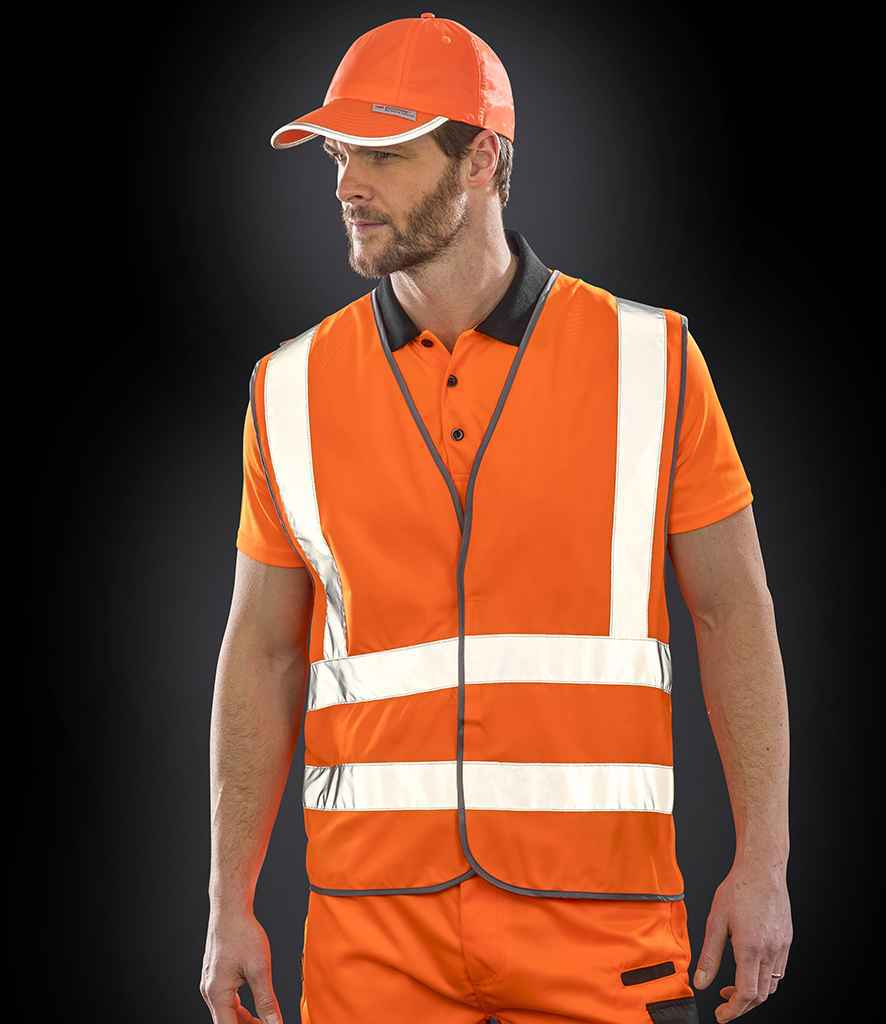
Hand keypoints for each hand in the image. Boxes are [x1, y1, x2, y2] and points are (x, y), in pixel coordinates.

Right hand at [201, 907, 283, 1023]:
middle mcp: (209, 991)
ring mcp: (211, 983)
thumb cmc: (242, 933)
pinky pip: (226, 1000)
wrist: (230, 909)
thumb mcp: (259, 969)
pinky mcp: (216, 976)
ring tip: (265, 1021)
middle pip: (226, 1022)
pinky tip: (254, 1008)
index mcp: (217, 993)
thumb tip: (275, 1023)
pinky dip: (239, 1008)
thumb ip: (267, 1001)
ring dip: (244, 1020)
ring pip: (226, 1012)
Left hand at [693, 859, 791, 1021]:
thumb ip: (709, 956)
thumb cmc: (738, 890)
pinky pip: (779, 971)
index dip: (733, 1009)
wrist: (763, 869)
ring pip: (771, 985)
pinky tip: (749, 969)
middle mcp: (770, 951)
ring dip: (754, 994)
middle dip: (742, 1006)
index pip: (746, 993)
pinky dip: (764, 979)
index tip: (721, 1015)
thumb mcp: (715, 921)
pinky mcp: (787, 940)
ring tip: (733, 987)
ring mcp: (782, 947)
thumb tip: (700, 983)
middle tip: (724, 1003)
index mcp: (750, 948)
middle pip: (761, 995)